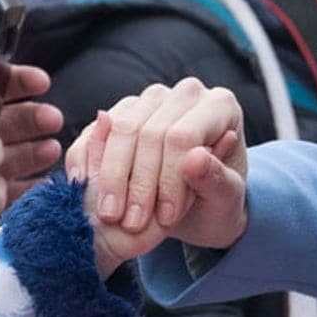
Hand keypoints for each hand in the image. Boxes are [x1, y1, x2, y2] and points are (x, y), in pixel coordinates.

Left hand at [0, 52, 61, 203]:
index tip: (39, 81)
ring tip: (49, 151)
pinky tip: (36, 185)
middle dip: (37, 117)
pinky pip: (1, 187)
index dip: (21, 80)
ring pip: (15, 152)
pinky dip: (22, 187)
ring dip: (36, 150)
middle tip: (50, 119)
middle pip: (15, 119)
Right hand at [66, 80, 247, 274]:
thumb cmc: (218, 201)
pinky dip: (90, 165)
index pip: (183, 136)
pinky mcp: (122, 112)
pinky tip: (92, 196)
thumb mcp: (226, 199)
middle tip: (134, 223)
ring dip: (112, 176)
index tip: (166, 218)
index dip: (169, 178)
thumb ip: (216, 180)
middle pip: (148, 130)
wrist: (198, 206)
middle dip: (137, 182)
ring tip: (113, 216)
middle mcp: (186, 93)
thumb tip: (195, 158)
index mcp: (220, 106)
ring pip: (121, 127)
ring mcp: (151, 99)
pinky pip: (96, 132)